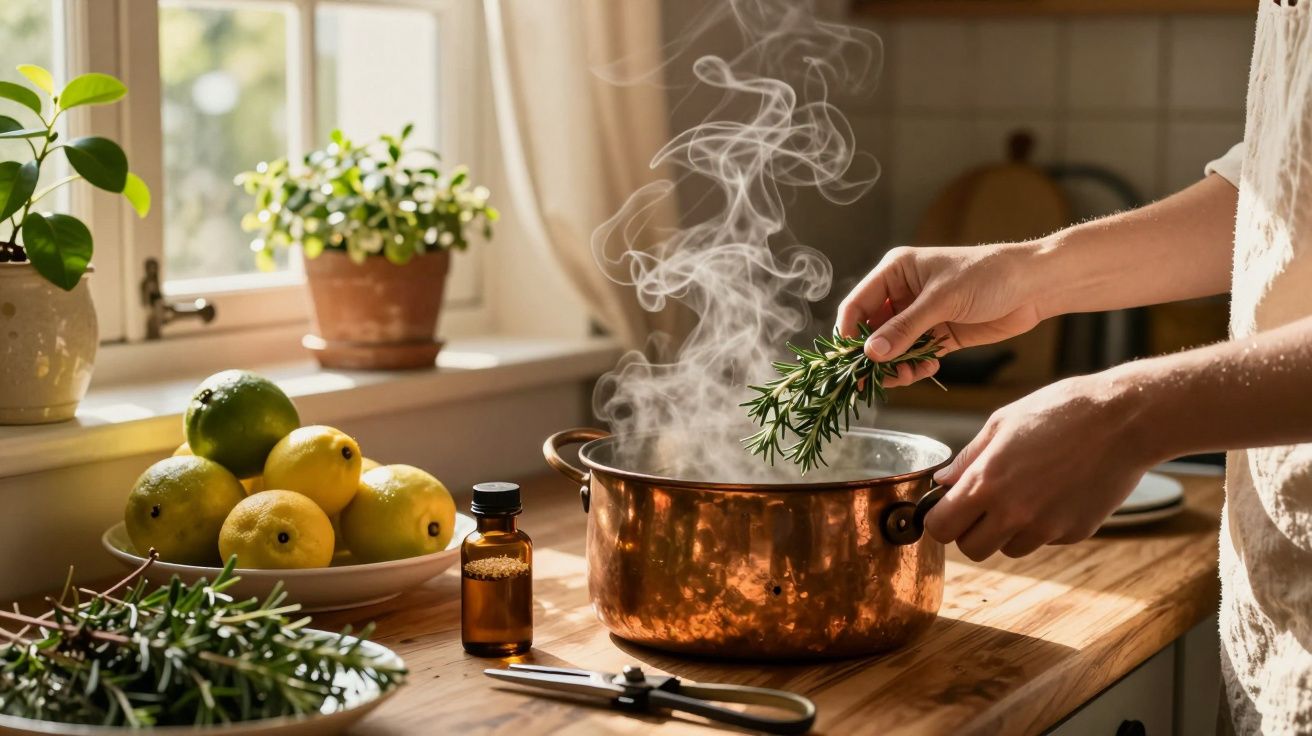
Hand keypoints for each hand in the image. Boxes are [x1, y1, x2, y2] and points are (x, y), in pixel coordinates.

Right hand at [836, 243, 1047, 386]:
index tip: (850, 361)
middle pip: (872, 331)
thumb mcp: (941, 300)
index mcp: (895, 271)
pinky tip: (928, 368)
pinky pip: (915, 355)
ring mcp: (921, 315)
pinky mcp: (939, 334)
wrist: (1034, 285)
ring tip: (908, 376)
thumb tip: (870, 353)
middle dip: (874, 356)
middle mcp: (903, 293)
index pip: (857, 305)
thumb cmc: (987, 275)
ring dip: (896, 365)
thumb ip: (904, 328)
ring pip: (893, 348)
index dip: (849, 333)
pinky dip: (916, 366)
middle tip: (875, 380)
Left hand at [923, 374, 1155, 560]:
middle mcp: (1013, 513)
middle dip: (970, 531)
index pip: (941, 529)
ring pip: (1009, 549)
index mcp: (986, 483)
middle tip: (982, 506)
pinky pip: (1045, 540)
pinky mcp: (1075, 533)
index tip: (947, 508)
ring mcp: (1046, 528)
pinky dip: (1043, 525)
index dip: (940, 520)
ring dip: (1008, 531)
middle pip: (971, 550)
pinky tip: (1056, 492)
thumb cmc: (1060, 411)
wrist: (1125, 420)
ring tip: (1025, 493)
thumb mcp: (1002, 423)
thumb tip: (944, 481)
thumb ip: (969, 458)